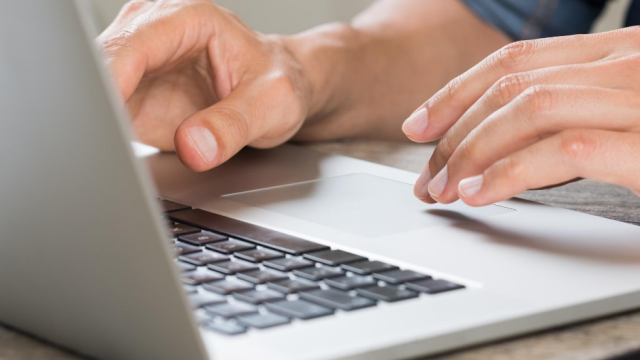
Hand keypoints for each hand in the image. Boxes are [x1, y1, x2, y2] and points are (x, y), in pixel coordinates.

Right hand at [98, 0, 312, 170]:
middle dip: (95, 107)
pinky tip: (115, 156)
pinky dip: (104, 135)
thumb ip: (234, 124)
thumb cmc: (278, 83)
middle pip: (99, 66)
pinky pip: (105, 114)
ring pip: (94, 92)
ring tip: (112, 157)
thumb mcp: (272, 103)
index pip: (131, 46)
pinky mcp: (134, 95)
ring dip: (96, 124)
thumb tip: (193, 146)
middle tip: (105, 150)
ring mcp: (140, 65)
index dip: (110, 84)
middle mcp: (154, 34)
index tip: (106, 122)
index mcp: (188, 19)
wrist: (277, 92)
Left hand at [403, 27, 639, 205]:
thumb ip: (571, 114)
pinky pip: (564, 150)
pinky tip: (479, 194)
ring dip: (471, 153)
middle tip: (428, 176)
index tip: (419, 125)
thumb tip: (498, 145)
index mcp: (618, 53)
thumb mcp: (625, 118)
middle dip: (454, 133)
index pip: (518, 59)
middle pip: (512, 85)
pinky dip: (510, 172)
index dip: (457, 93)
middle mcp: (629, 63)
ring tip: (445, 190)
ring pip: (529, 109)